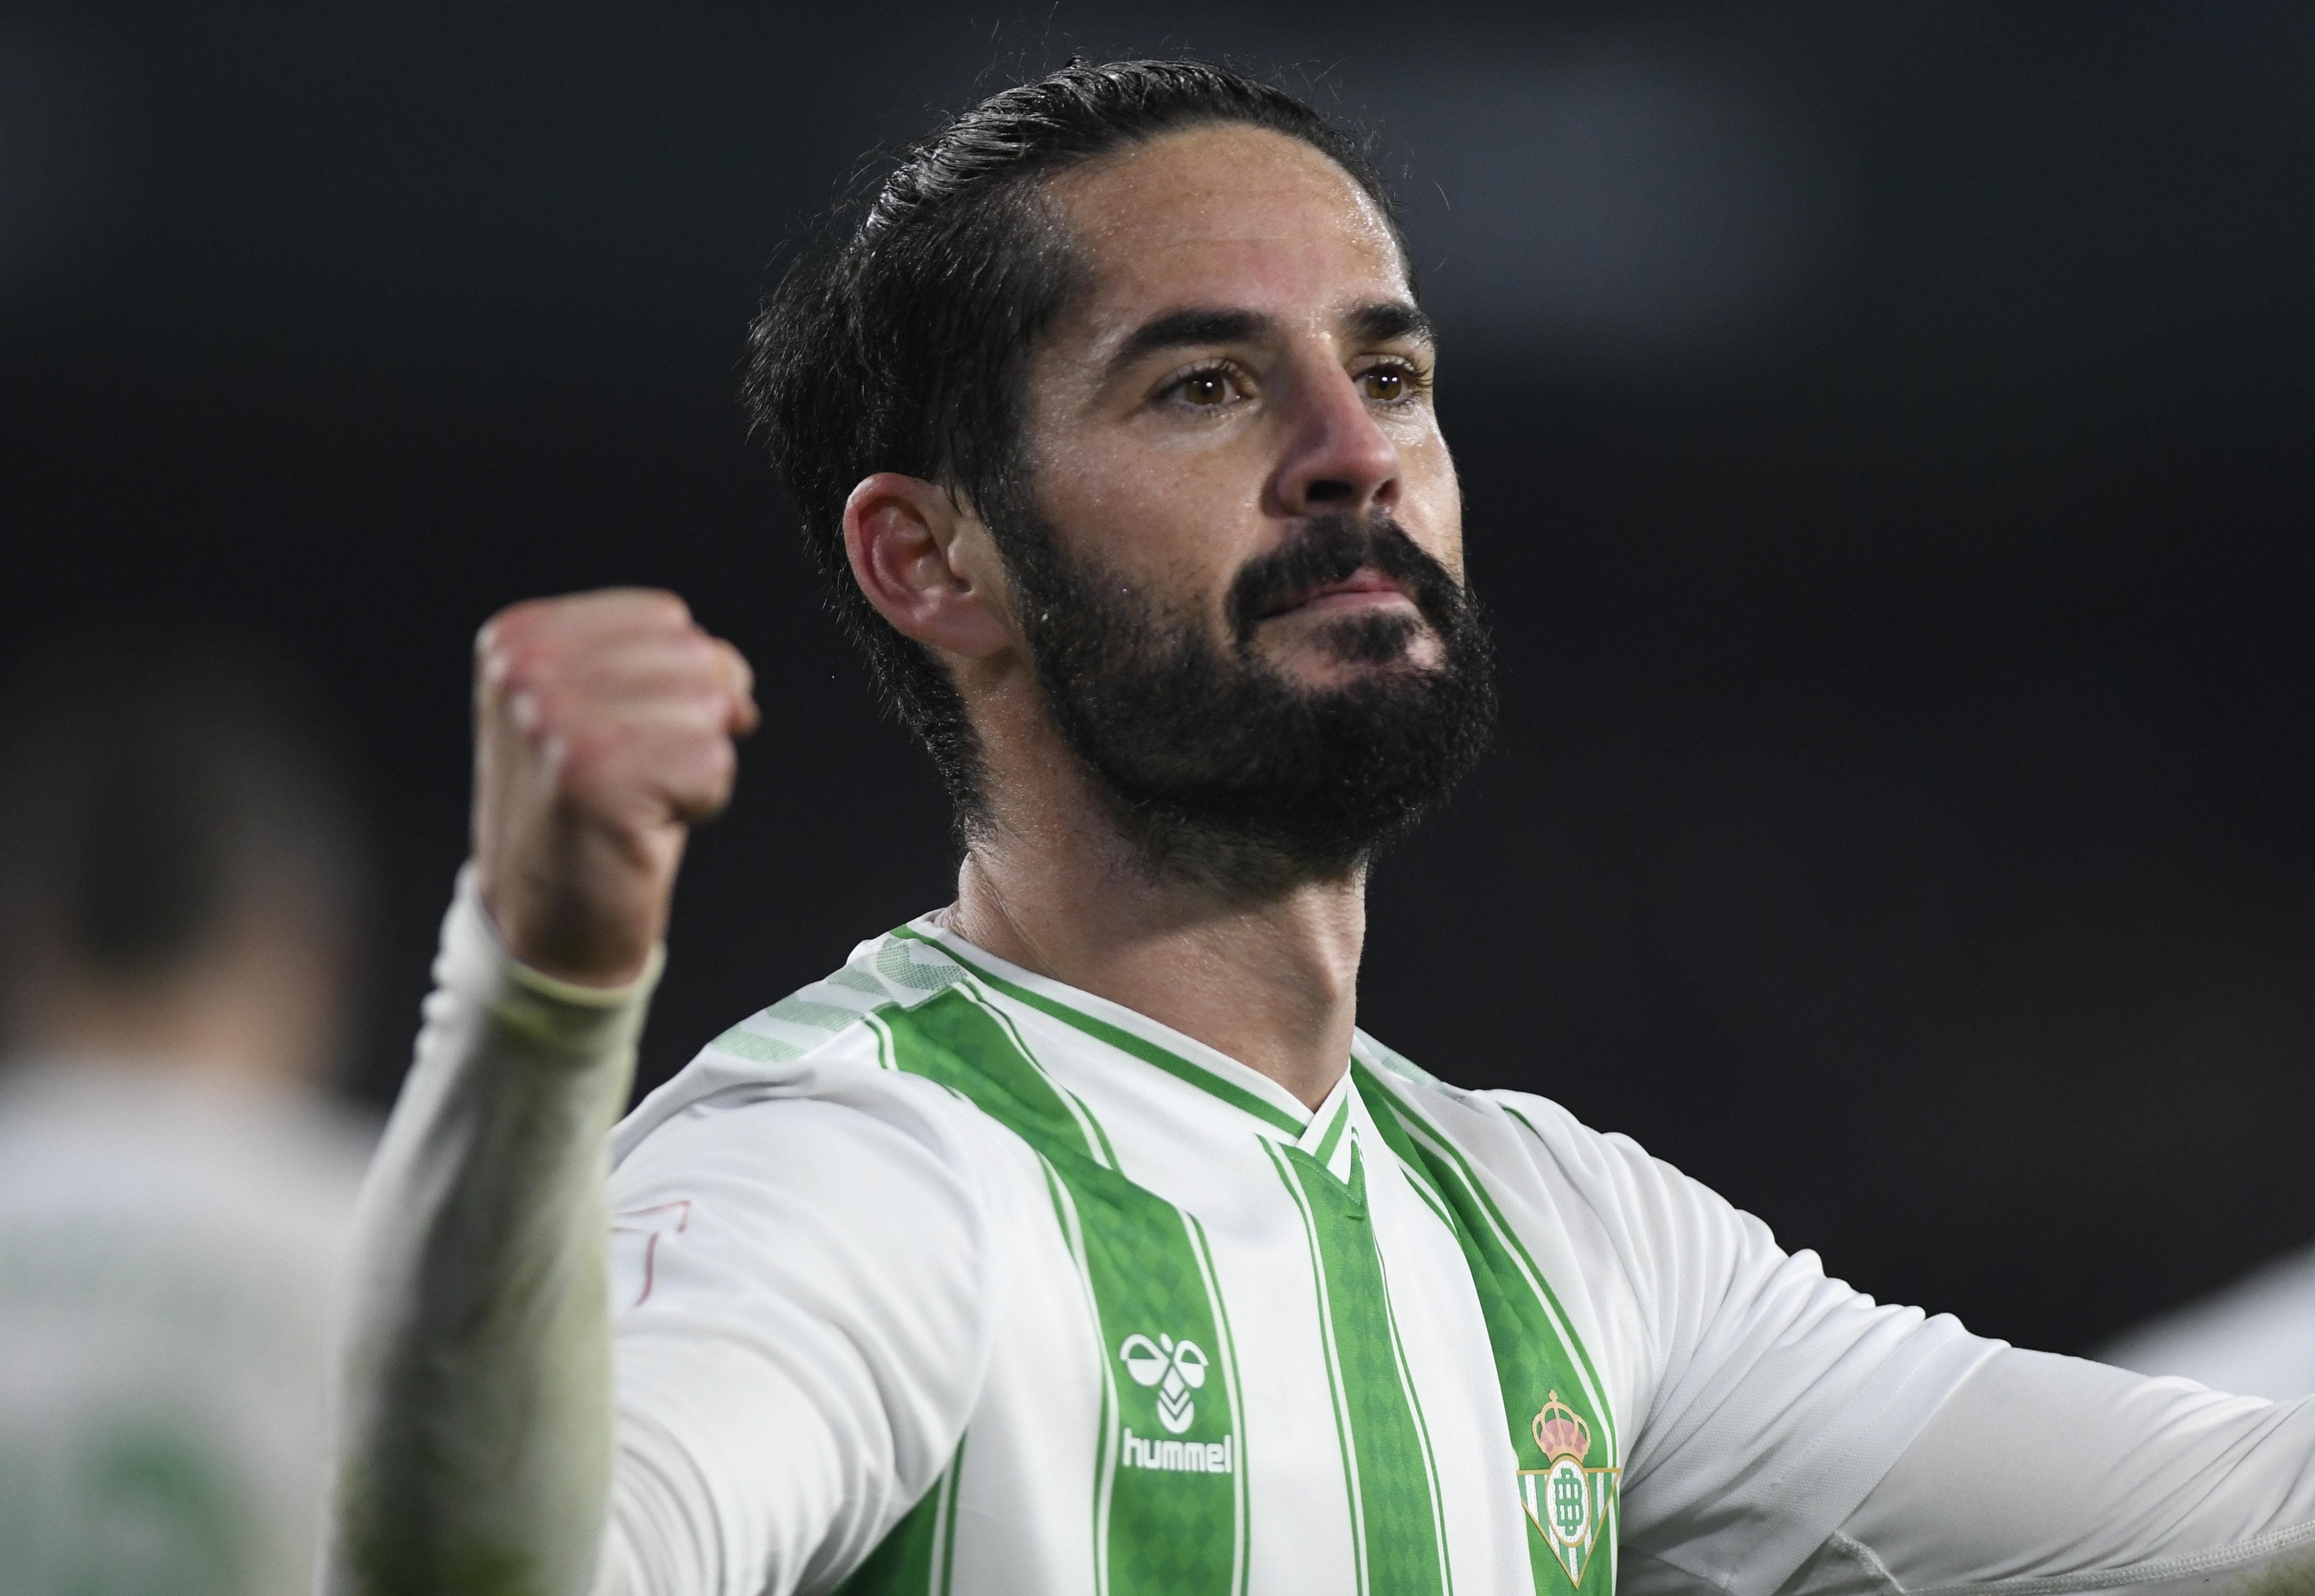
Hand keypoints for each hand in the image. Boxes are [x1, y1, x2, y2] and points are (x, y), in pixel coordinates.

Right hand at [471, 589, 757, 985]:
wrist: (549, 924)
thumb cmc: (588, 814)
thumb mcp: (593, 709)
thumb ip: (650, 660)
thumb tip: (732, 673)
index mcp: (518, 638)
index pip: (665, 617)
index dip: (677, 683)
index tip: (625, 737)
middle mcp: (527, 670)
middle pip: (696, 656)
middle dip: (693, 722)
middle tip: (635, 777)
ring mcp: (555, 720)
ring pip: (712, 705)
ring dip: (698, 762)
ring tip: (638, 799)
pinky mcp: (597, 775)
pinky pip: (715, 760)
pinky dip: (702, 800)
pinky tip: (646, 826)